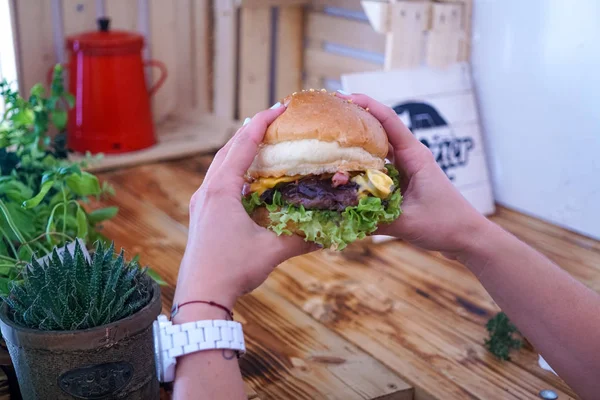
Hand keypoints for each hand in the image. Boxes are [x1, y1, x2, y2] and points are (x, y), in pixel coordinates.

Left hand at [173, 104, 316, 316]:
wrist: (200, 295)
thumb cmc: (232, 270)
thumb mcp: (271, 251)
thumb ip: (301, 238)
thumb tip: (331, 232)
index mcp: (222, 190)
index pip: (243, 145)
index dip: (262, 123)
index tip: (279, 107)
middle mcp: (208, 191)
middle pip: (228, 149)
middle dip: (251, 131)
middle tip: (274, 120)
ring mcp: (202, 202)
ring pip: (220, 165)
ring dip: (239, 150)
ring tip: (261, 142)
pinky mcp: (201, 214)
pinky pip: (218, 181)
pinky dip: (234, 170)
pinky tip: (248, 178)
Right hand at [336, 92, 490, 258]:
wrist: (467, 236)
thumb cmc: (445, 224)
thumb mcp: (405, 222)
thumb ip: (371, 219)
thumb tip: (336, 217)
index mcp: (414, 156)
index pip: (388, 120)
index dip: (366, 105)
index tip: (342, 97)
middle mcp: (409, 157)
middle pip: (378, 130)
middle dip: (354, 121)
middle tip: (327, 118)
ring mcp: (406, 168)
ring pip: (376, 150)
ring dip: (355, 145)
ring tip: (330, 141)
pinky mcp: (403, 182)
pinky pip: (377, 168)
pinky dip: (361, 166)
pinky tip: (343, 172)